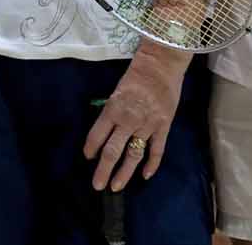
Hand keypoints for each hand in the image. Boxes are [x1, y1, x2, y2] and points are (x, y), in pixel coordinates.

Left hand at [83, 44, 188, 191]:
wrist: (161, 65)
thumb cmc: (137, 75)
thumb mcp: (116, 91)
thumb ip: (112, 111)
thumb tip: (107, 129)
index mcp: (113, 109)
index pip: (97, 135)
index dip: (91, 148)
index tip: (88, 158)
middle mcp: (128, 120)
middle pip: (113, 151)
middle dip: (104, 170)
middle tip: (98, 185)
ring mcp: (147, 125)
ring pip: (133, 155)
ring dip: (124, 173)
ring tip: (116, 186)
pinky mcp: (163, 127)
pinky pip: (156, 150)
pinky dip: (151, 164)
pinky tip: (145, 175)